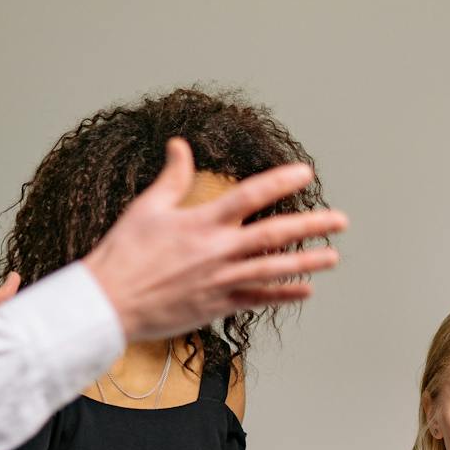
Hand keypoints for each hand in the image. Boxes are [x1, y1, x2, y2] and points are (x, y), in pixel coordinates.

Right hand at [82, 139, 348, 342]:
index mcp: (202, 222)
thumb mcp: (146, 208)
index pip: (251, 195)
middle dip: (312, 225)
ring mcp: (221, 280)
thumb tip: (178, 144)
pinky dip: (283, 295)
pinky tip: (306, 291)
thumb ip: (172, 177)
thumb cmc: (123, 254)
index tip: (306, 172)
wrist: (108, 302)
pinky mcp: (217, 305)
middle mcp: (218, 250)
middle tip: (341, 220)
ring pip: (274, 269)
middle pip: (276, 233)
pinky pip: (258, 299)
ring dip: (307, 262)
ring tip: (333, 256)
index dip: (281, 181)